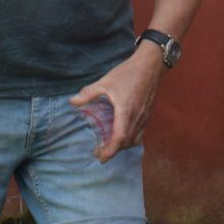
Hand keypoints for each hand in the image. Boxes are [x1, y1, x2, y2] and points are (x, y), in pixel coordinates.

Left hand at [71, 45, 163, 162]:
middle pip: (127, 143)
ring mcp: (145, 117)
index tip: (100, 158)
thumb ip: (89, 93)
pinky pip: (141, 133)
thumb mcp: (106, 82)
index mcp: (126, 112)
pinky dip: (132, 138)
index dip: (110, 151)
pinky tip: (124, 133)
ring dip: (123, 145)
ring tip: (111, 144)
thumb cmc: (128, 73)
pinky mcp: (149, 114)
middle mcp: (137, 118)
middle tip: (101, 151)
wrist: (151, 64)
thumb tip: (72, 101)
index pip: (119, 139)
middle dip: (114, 150)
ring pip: (135, 139)